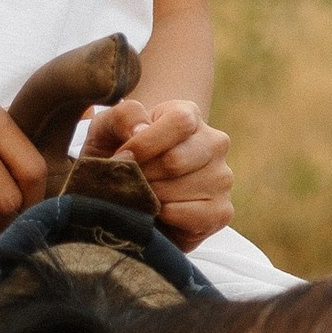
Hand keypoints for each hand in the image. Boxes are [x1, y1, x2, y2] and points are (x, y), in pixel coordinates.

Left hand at [85, 93, 233, 248]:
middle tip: (129, 181)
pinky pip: (195, 216)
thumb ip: (124, 116)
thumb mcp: (109, 128)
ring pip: (180, 190)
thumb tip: (141, 131)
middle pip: (176, 161)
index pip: (179, 123)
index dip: (145, 143)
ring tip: (141, 196)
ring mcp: (222, 177)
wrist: (128, 191)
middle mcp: (214, 142)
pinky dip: (167, 217)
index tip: (121, 157)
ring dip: (151, 198)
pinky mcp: (222, 210)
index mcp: (188, 115)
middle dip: (143, 175)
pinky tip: (157, 212)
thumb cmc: (118, 154)